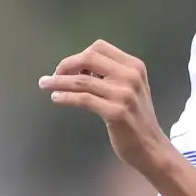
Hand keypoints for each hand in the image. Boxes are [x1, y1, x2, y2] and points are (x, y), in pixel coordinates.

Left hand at [39, 41, 172, 174]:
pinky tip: (56, 98)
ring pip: (82, 81)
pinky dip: (65, 97)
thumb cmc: (136, 118)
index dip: (79, 55)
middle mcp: (131, 76)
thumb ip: (112, 74)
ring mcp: (124, 94)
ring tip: (44, 84)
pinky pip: (83, 99)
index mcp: (134, 66)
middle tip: (53, 75)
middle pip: (89, 58)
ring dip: (58, 81)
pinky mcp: (116, 112)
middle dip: (66, 65)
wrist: (151, 147)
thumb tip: (78, 68)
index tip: (67, 68)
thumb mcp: (131, 88)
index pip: (99, 48)